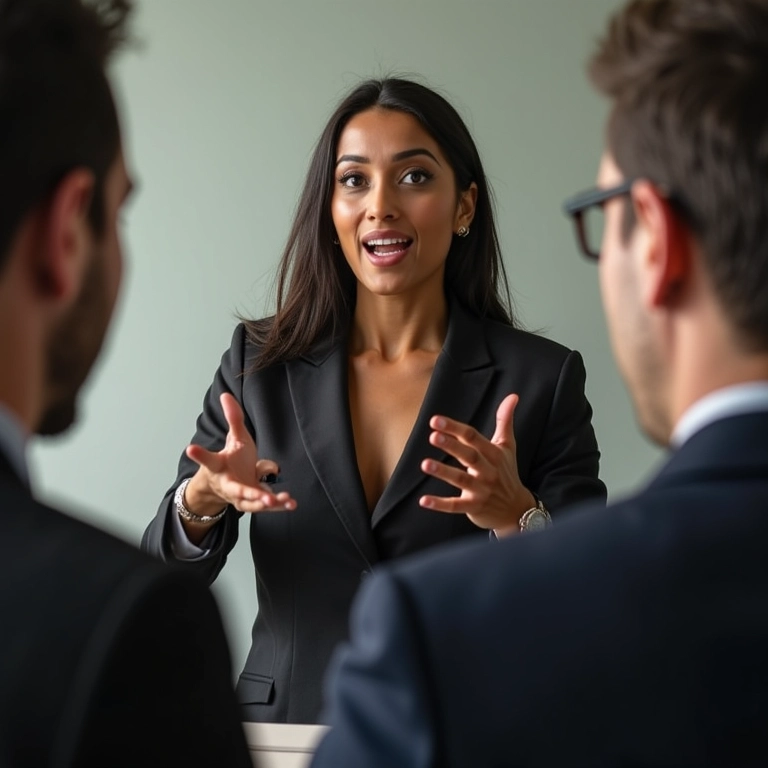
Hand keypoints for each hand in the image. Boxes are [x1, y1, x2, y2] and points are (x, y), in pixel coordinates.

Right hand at [185, 393, 296, 514]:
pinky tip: (291, 503)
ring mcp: (241, 497)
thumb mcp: (234, 438)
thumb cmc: (231, 459)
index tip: (190, 448)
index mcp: (219, 466)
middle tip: (260, 496)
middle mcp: (228, 484)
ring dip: (266, 501)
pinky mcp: (253, 503)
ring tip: (278, 499)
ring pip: (252, 502)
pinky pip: (266, 506)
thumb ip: (233, 419)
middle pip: (236, 490)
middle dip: (248, 493)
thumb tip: (226, 395)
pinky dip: (279, 505)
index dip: (199, 454)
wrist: (226, 485)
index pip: (208, 459)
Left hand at [419, 394, 534, 534]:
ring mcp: (481, 490)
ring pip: (461, 480)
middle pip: (469, 456)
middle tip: (433, 436)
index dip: (454, 428)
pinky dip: (440, 504)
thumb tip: (513, 396)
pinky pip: (455, 505)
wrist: (516, 509)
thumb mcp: (507, 446)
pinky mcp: (474, 507)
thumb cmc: (507, 472)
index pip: (473, 437)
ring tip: (425, 464)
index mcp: (493, 454)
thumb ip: (505, 421)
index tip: (435, 420)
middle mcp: (488, 471)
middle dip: (451, 446)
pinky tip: (423, 500)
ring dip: (443, 472)